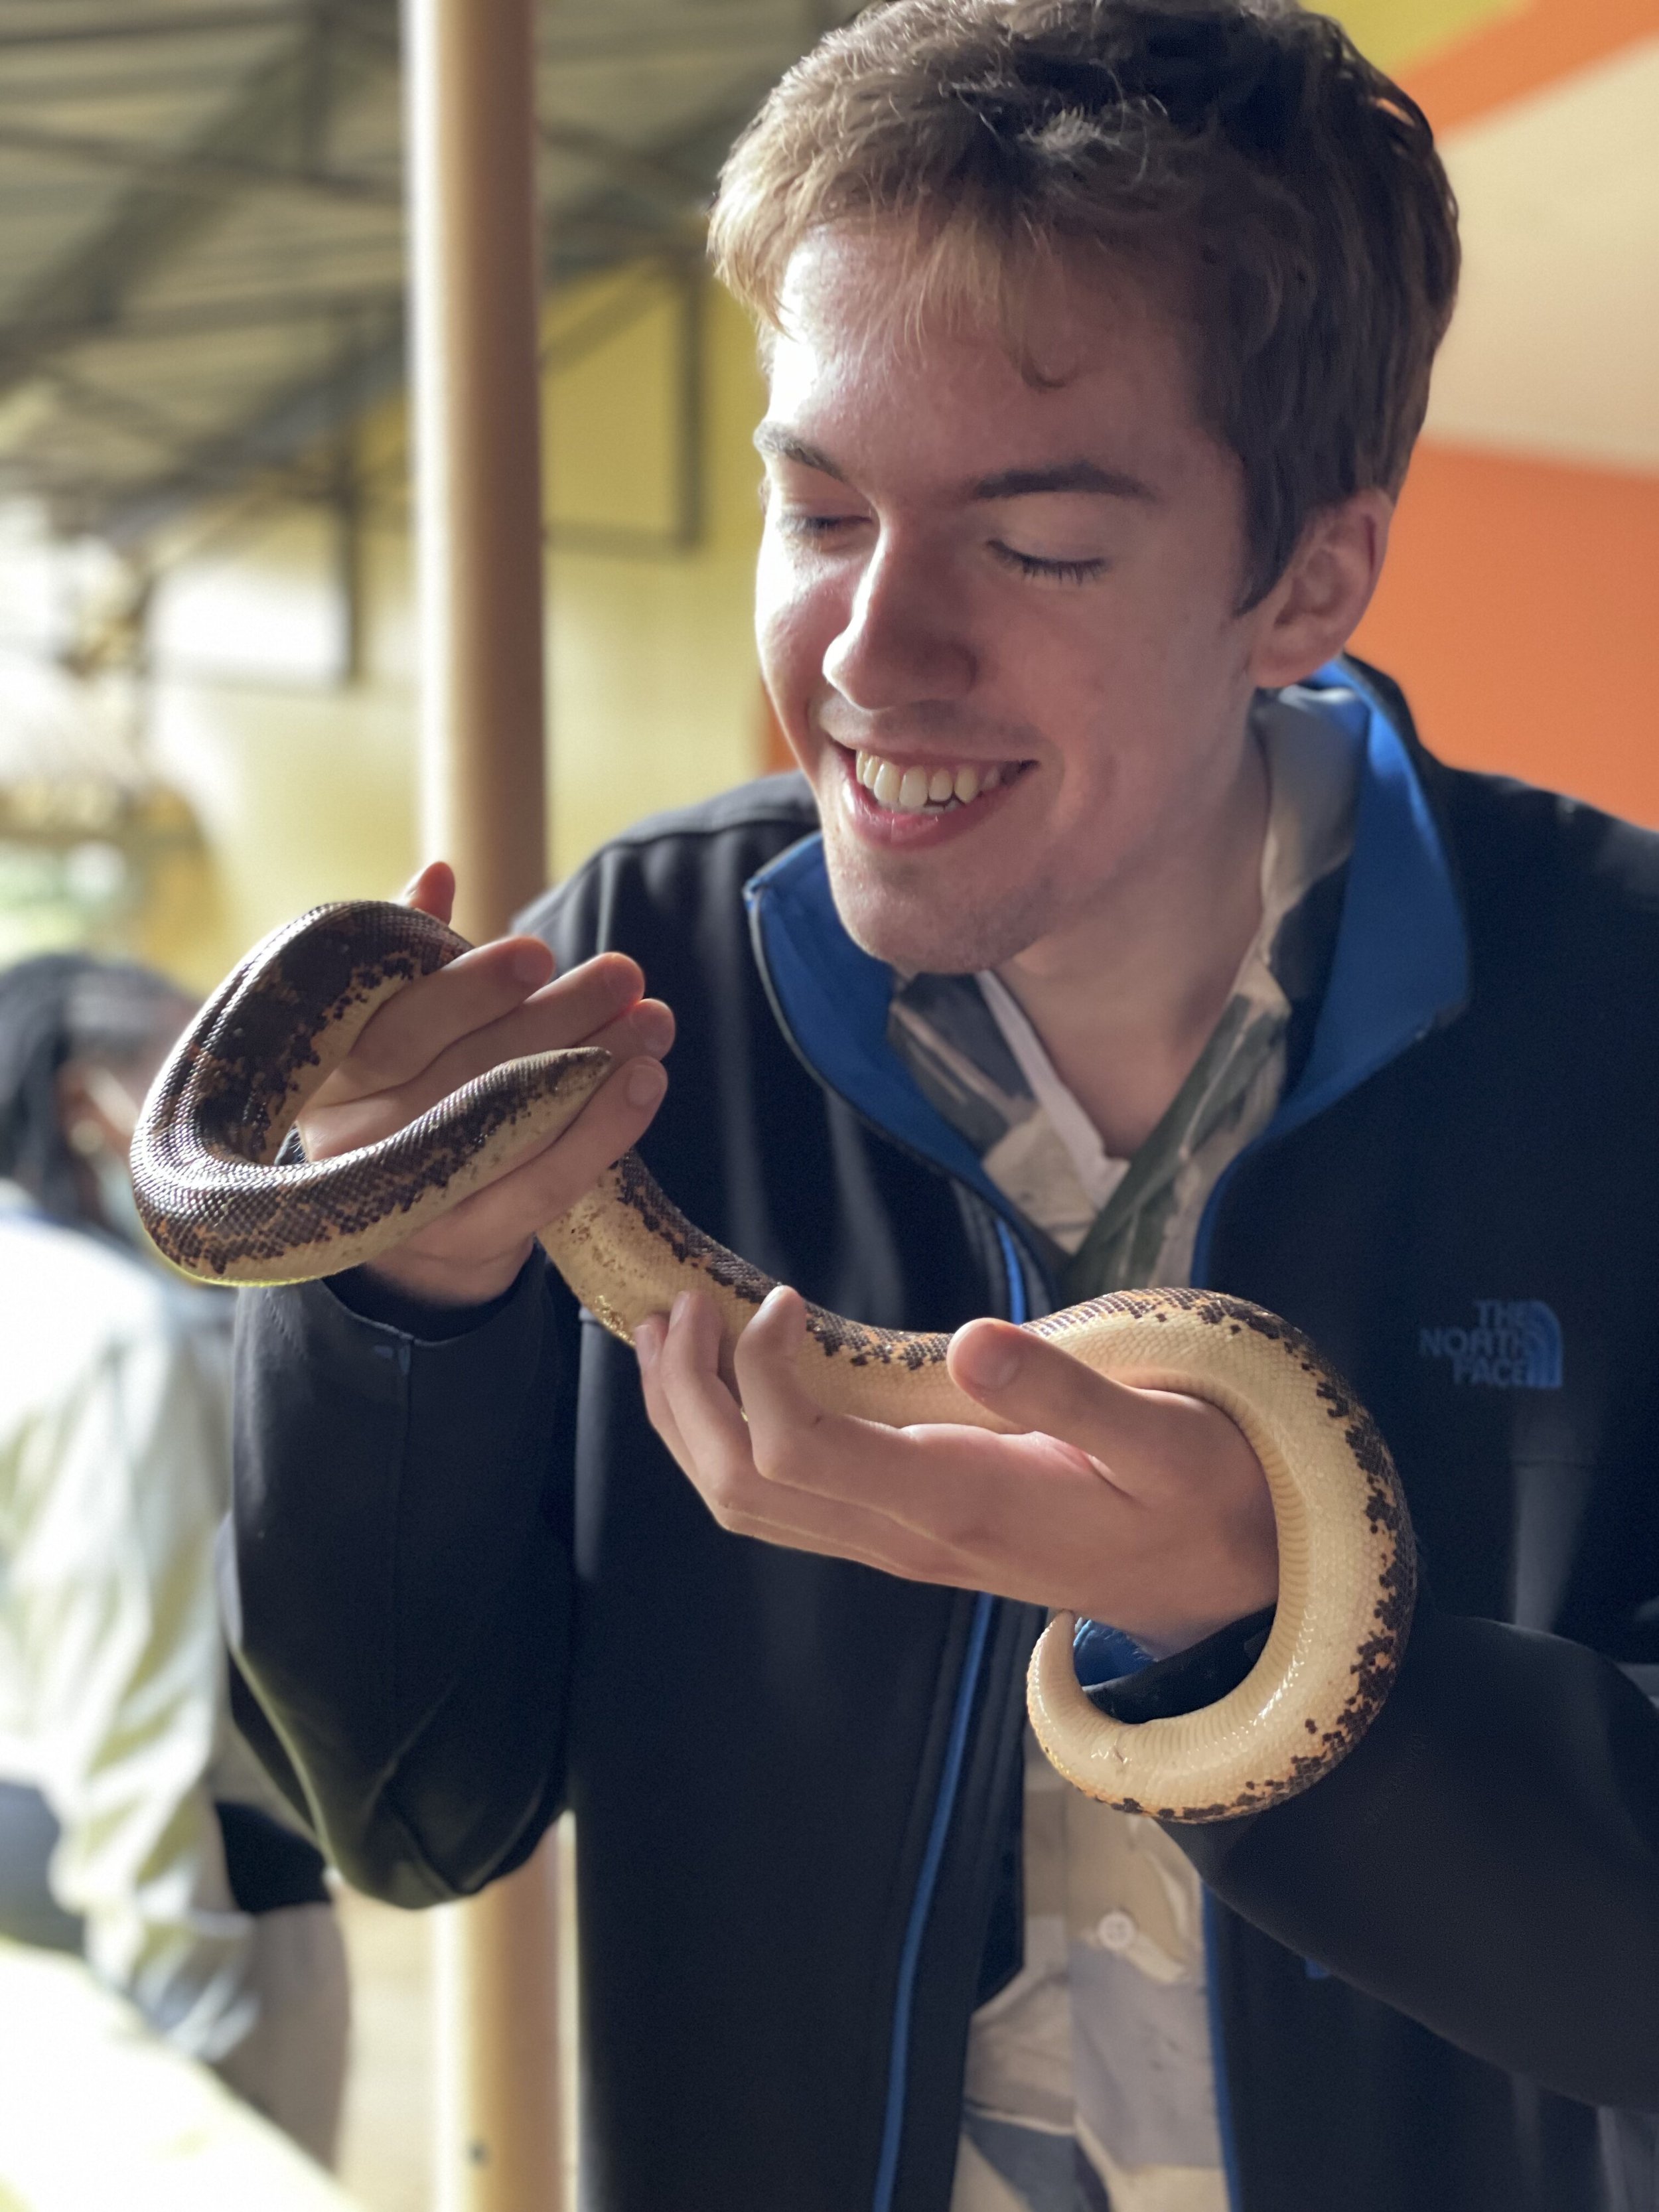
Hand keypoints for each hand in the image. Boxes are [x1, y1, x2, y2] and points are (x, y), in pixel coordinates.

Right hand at [300, 861, 673, 1306]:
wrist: (409, 1230)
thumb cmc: (407, 1092)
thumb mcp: (393, 1024)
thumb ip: (411, 958)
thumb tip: (438, 874)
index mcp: (325, 1072)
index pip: (394, 1025)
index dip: (466, 988)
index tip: (538, 952)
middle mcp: (351, 1142)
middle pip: (464, 1071)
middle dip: (555, 1018)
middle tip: (624, 974)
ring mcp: (406, 1201)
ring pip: (510, 1125)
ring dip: (594, 1065)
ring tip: (652, 1021)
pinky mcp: (465, 1240)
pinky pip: (542, 1186)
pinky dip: (602, 1134)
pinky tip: (646, 1084)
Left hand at [636, 1285, 1277, 1656]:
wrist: (1221, 1583)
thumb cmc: (1197, 1494)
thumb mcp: (1161, 1437)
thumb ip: (1069, 1396)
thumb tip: (975, 1340)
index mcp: (958, 1505)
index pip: (800, 1455)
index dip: (759, 1375)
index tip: (780, 1298)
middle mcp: (907, 1537)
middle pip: (741, 1490)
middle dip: (687, 1400)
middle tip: (676, 1305)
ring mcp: (897, 1543)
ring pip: (747, 1504)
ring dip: (692, 1421)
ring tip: (671, 1333)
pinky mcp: (901, 1532)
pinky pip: (782, 1499)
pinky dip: (728, 1439)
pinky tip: (727, 1379)